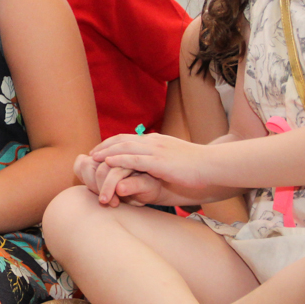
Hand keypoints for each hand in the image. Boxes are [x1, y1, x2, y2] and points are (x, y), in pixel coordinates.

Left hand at [94, 132, 208, 193]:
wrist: (213, 165)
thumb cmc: (196, 165)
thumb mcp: (174, 157)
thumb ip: (160, 157)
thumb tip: (152, 162)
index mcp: (156, 141)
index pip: (127, 138)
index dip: (111, 143)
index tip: (100, 150)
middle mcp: (153, 142)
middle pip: (121, 140)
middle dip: (104, 146)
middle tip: (91, 153)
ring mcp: (156, 151)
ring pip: (124, 148)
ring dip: (107, 152)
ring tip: (94, 158)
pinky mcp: (159, 162)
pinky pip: (134, 159)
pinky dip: (119, 160)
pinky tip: (108, 163)